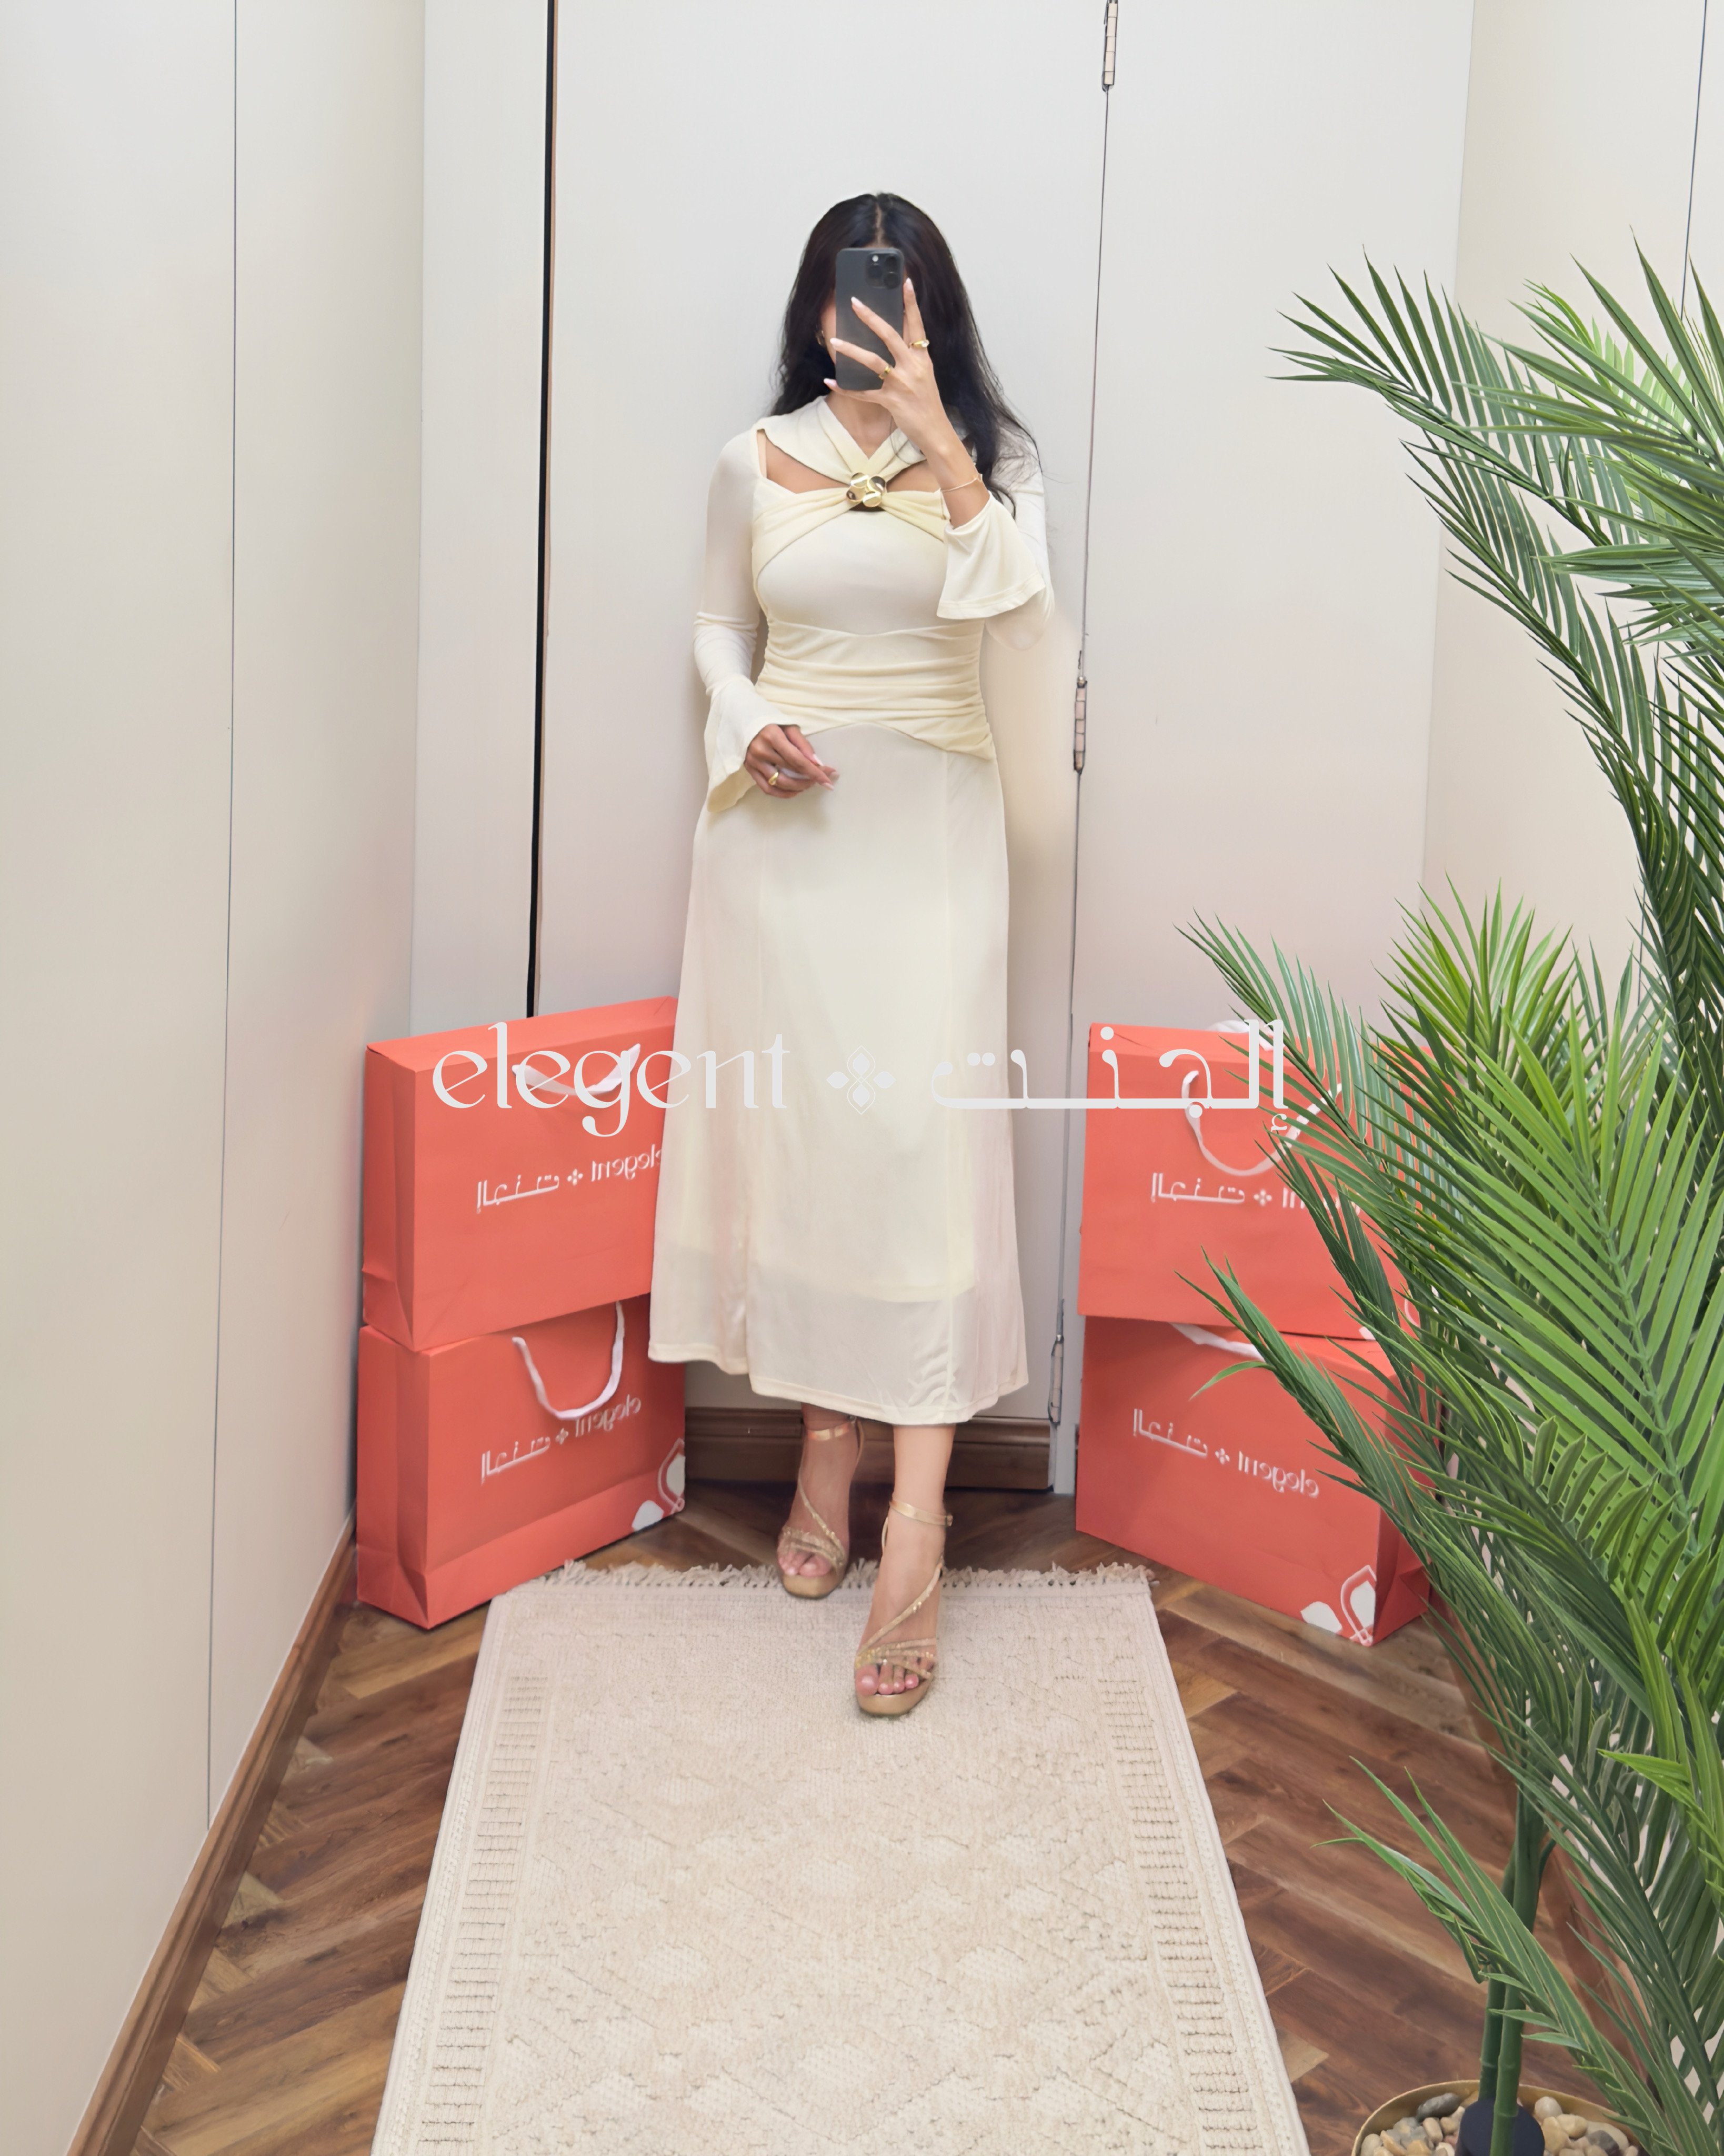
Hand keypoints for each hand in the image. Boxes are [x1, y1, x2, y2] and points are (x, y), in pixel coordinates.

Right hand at [744, 721, 835, 798]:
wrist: (743, 722)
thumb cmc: (770, 724)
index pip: (798, 760)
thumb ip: (804, 745)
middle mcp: (761, 751)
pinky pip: (767, 788)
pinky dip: (782, 793)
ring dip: (798, 787)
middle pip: (790, 771)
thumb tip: (818, 763)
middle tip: (822, 779)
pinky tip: (794, 791)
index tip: (828, 780)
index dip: (814, 772)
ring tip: (809, 784)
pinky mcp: (749, 770)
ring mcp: (753, 762)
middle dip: (810, 778)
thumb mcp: (789, 727)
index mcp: (772, 736)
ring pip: (779, 783)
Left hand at [828, 278, 985, 520]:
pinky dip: (846, 389)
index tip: (905, 282)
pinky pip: (864, 393)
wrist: (936, 432)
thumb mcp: (925, 376)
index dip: (911, 303)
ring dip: (852, 350)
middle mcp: (913, 367)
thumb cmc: (928, 404)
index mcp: (923, 358)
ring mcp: (902, 384)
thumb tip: (897, 341)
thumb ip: (912, 358)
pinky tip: (830, 382)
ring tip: (835, 340)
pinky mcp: (891, 402)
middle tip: (854, 302)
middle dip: (871, 318)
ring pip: (874, 361)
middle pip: (890, 335)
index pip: (917, 325)